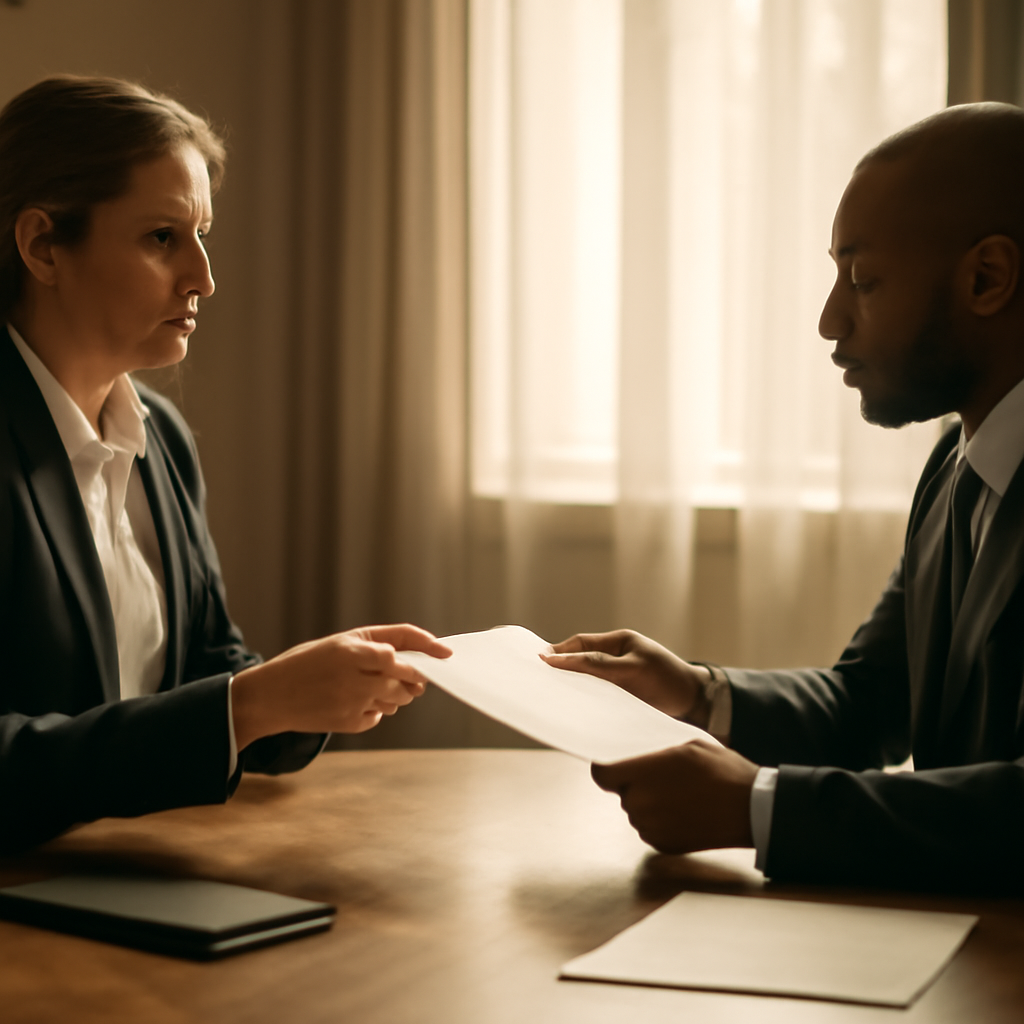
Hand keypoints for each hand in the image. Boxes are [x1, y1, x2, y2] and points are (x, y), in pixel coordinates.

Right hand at [231, 624, 451, 748]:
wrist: (270, 697)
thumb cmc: (308, 663)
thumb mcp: (339, 642)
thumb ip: (378, 646)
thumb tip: (418, 662)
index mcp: (350, 650)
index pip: (399, 652)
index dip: (426, 651)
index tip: (445, 654)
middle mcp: (354, 677)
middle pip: (406, 678)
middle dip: (414, 677)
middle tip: (412, 676)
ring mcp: (352, 703)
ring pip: (398, 700)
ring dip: (396, 694)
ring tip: (369, 686)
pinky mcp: (350, 723)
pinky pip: (379, 716)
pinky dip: (374, 709)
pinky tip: (352, 702)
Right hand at [542, 630, 712, 725]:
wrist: (698, 706)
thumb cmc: (668, 681)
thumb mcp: (632, 669)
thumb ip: (597, 665)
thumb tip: (561, 661)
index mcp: (618, 643)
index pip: (581, 644)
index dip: (559, 653)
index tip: (537, 662)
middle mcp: (615, 659)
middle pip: (579, 661)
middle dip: (559, 670)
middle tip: (535, 681)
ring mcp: (618, 679)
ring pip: (586, 681)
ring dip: (570, 689)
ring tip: (549, 698)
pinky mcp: (621, 699)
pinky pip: (596, 698)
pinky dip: (584, 703)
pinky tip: (573, 712)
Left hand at [591, 741, 757, 852]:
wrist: (753, 809)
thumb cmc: (723, 771)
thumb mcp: (687, 744)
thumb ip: (654, 750)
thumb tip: (635, 752)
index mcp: (643, 775)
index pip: (602, 774)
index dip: (607, 768)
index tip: (616, 765)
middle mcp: (640, 804)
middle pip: (623, 792)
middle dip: (637, 784)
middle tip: (665, 776)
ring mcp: (651, 828)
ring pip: (636, 810)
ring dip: (649, 802)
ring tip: (681, 793)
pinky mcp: (663, 846)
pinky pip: (650, 828)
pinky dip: (661, 820)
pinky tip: (685, 811)